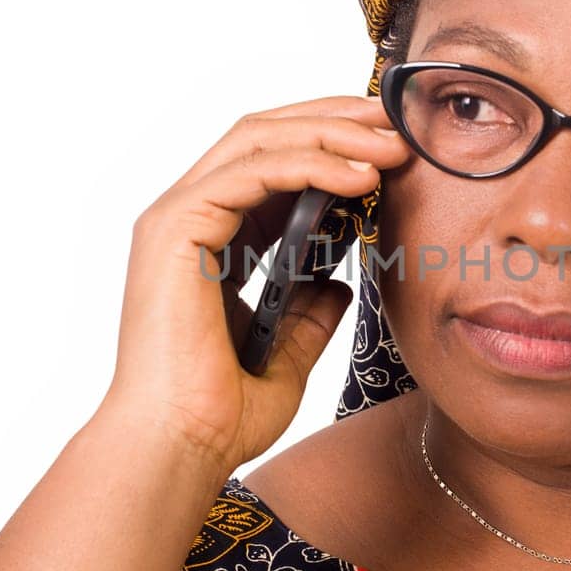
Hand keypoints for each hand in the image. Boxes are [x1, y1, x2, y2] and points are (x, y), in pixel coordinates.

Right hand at [93, 95, 408, 471]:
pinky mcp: (175, 229)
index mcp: (205, 240)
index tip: (388, 146)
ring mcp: (175, 219)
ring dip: (331, 134)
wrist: (179, 450)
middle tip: (395, 124)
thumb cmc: (217, 415)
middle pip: (262, 133)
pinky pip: (250, 172)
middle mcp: (185, 218)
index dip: (327, 141)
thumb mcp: (284, 355)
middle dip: (333, 120)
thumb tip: (339, 285)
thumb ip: (308, 314)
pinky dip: (309, 164)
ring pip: (257, 140)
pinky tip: (358, 176)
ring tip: (390, 145)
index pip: (267, 159)